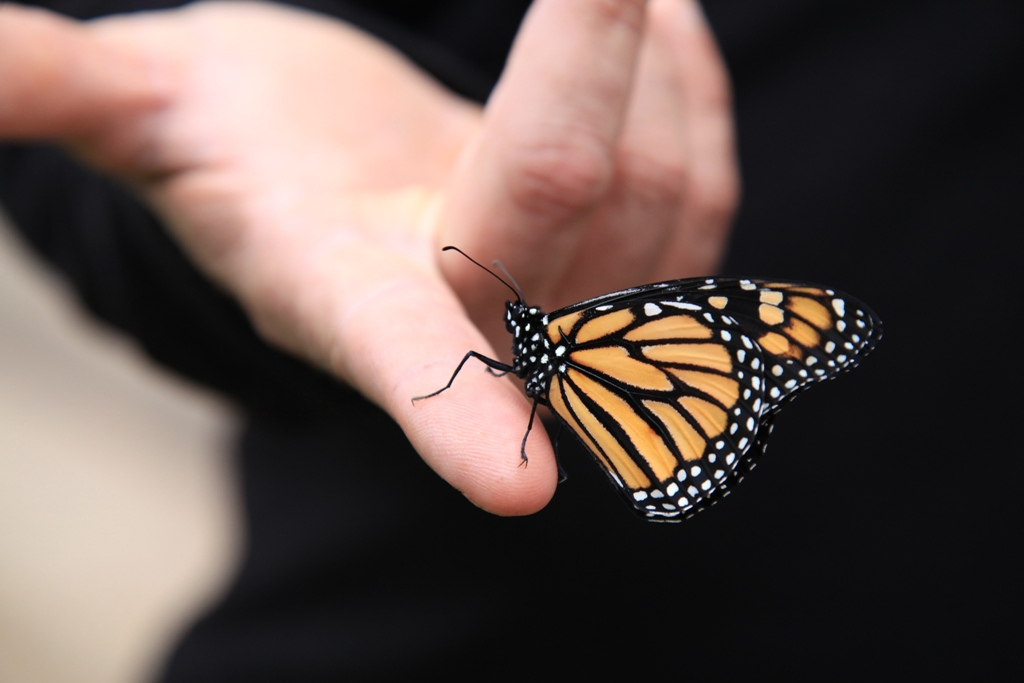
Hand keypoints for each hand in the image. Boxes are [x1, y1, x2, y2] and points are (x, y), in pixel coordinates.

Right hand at [0, 0, 737, 515]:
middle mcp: (470, 327)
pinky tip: (663, 32)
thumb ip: (62, 93)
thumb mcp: (153, 119)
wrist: (345, 181)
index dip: (455, 421)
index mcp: (351, 303)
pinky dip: (696, 95)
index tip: (517, 488)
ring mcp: (563, 314)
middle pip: (571, 202)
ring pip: (665, 194)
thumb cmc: (248, 153)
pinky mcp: (633, 279)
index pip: (408, 367)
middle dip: (588, 57)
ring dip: (651, 59)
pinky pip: (704, 196)